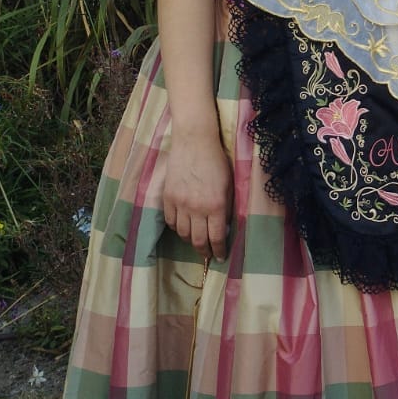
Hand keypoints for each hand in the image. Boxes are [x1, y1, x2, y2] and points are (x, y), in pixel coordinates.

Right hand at [163, 128, 232, 259]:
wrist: (194, 142)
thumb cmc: (217, 161)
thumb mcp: (229, 185)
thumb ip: (226, 207)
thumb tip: (224, 227)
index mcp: (215, 205)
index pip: (216, 237)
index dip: (219, 250)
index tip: (220, 257)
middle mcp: (196, 208)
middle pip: (197, 240)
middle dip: (204, 251)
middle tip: (208, 254)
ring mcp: (179, 203)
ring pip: (182, 233)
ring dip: (190, 240)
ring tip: (196, 240)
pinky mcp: (167, 197)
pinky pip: (170, 221)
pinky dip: (177, 227)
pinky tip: (183, 226)